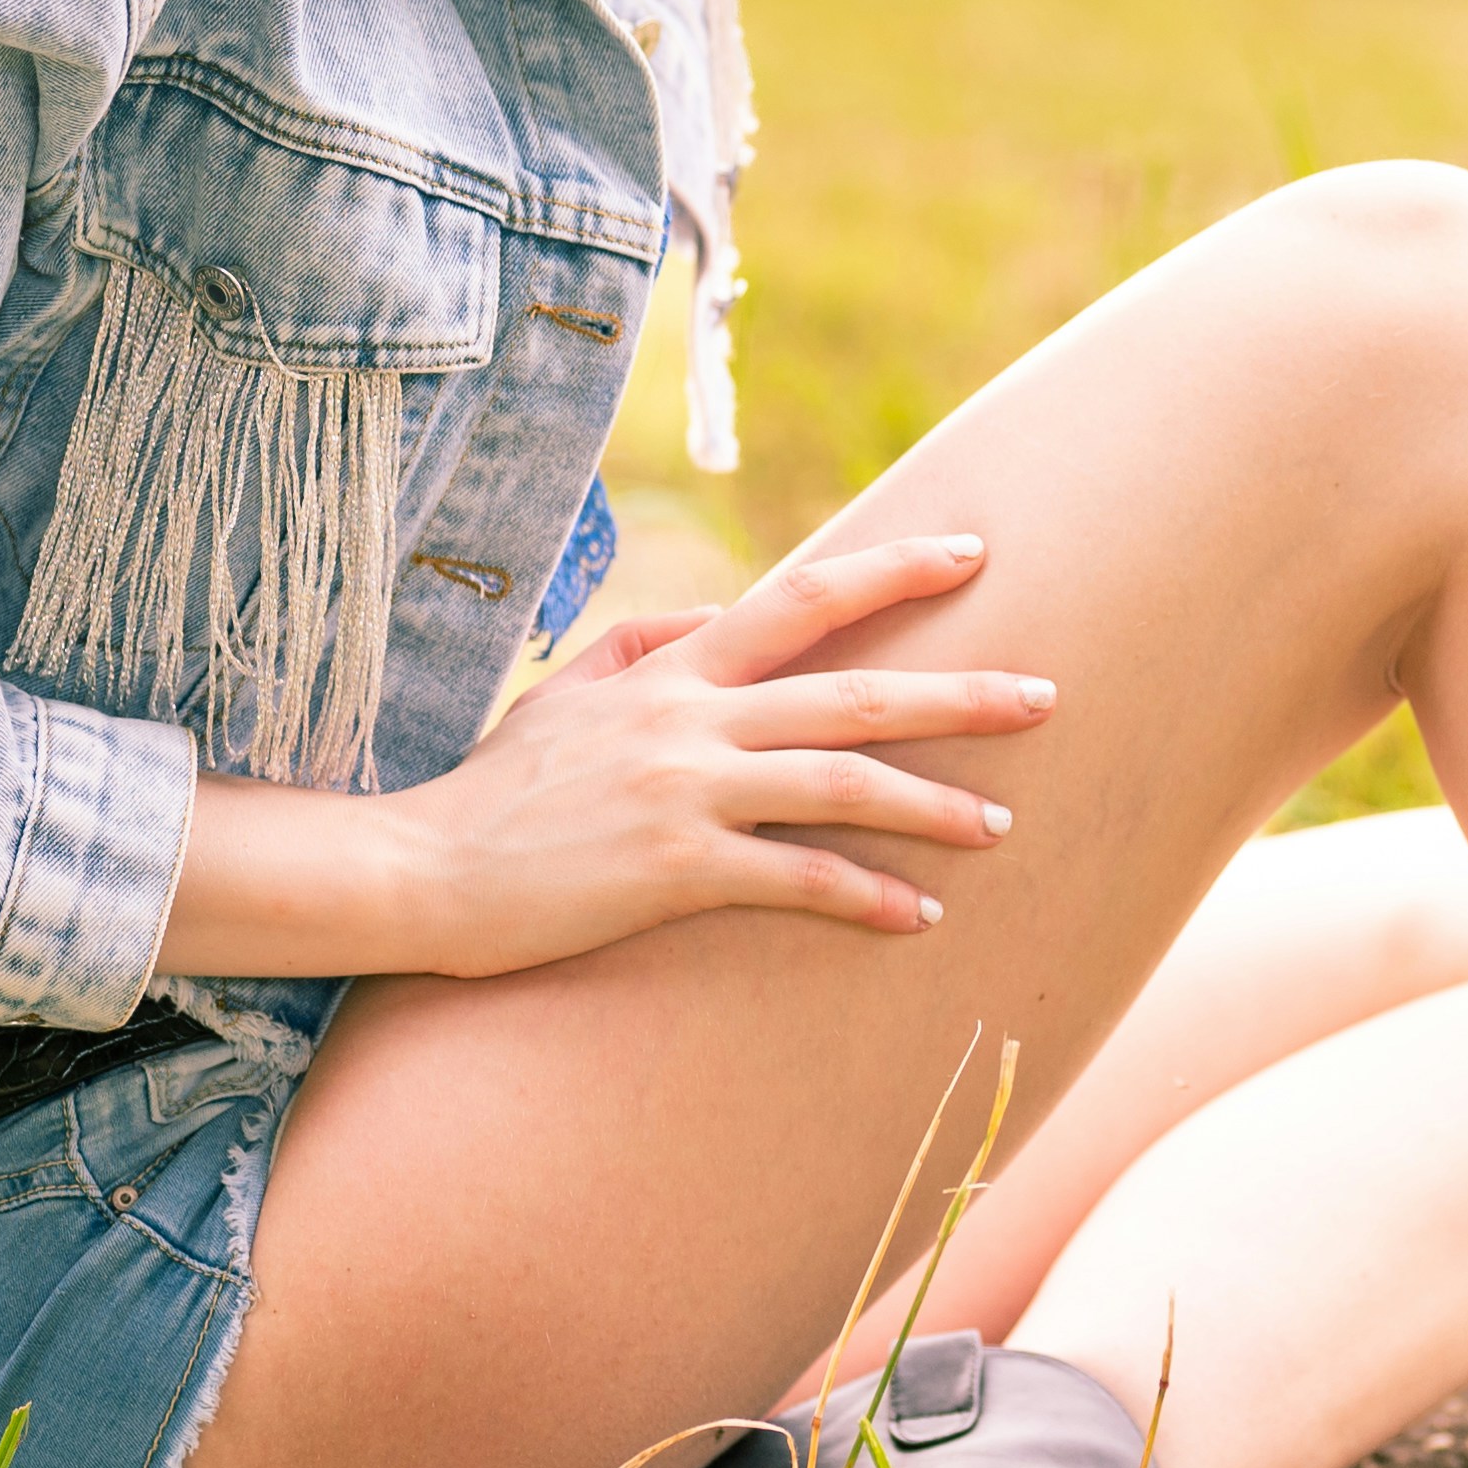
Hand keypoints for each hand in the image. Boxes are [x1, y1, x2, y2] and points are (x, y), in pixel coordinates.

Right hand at [358, 535, 1057, 974]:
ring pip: (842, 783)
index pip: (802, 597)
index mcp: (673, 668)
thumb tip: (719, 608)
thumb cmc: (495, 789)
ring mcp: (685, 792)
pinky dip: (866, 895)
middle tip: (1048, 695)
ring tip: (1002, 824)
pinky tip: (917, 915)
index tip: (973, 552)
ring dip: (935, 806)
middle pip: (856, 691)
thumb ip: (647, 642)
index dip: (894, 569)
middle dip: (963, 693)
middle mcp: (690, 718)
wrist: (419, 869)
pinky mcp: (673, 870)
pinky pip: (797, 880)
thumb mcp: (566, 692)